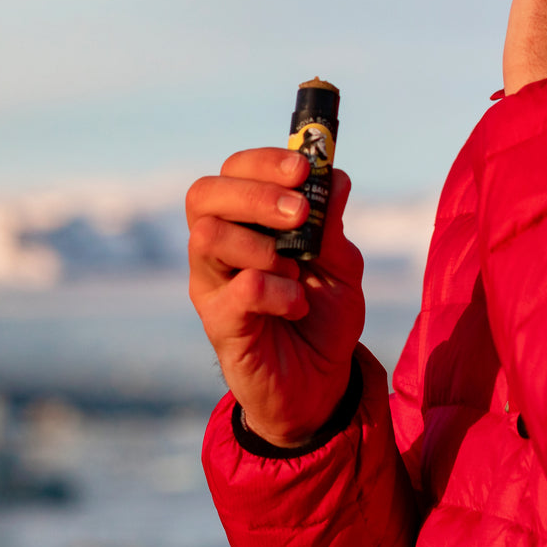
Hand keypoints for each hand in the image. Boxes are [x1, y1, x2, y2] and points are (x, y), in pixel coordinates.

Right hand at [186, 150, 364, 446]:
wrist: (321, 384)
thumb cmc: (324, 317)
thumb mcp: (341, 266)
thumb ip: (333, 224)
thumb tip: (337, 176)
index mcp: (246, 223)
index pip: (232, 172)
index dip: (263, 162)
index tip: (303, 169)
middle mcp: (218, 248)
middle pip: (204, 194)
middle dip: (256, 194)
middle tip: (300, 212)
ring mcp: (212, 285)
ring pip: (208, 235)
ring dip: (262, 244)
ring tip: (296, 269)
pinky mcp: (219, 324)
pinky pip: (240, 288)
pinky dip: (278, 290)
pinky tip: (297, 303)